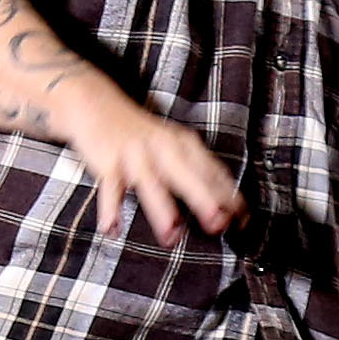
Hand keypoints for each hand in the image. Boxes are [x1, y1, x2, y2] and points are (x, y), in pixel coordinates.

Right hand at [69, 97, 240, 243]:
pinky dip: (110, 208)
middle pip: (186, 175)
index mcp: (183, 144)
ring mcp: (135, 154)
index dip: (227, 195)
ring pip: (150, 183)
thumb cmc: (140, 134)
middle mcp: (162, 147)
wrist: (97, 104)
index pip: (211, 171)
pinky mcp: (108, 162)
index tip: (241, 219)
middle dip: (203, 199)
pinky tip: (112, 228)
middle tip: (218, 223)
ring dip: (161, 209)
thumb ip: (196, 173)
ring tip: (171, 235)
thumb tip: (224, 208)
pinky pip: (110, 188)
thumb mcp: (173, 145)